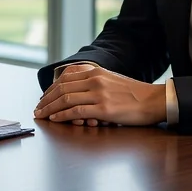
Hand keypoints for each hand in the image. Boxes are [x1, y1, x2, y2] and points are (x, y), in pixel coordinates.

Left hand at [33, 64, 166, 126]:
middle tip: (37, 108)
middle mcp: (95, 80)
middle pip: (62, 88)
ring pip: (66, 99)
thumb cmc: (135, 94)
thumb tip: (76, 91)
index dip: (51, 88)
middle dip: (46, 99)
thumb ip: (94, 82)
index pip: (66, 77)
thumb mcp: (112, 80)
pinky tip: (55, 119)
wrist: (154, 101)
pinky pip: (76, 111)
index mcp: (96, 71)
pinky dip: (62, 115)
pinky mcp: (104, 109)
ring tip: (40, 115)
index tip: (43, 97)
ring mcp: (99, 94)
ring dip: (50, 108)